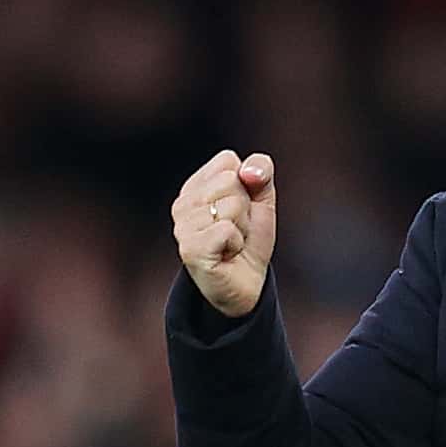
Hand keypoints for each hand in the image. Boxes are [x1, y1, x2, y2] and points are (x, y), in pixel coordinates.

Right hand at [173, 150, 276, 317]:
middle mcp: (183, 204)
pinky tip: (227, 255)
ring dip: (242, 228)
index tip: (241, 209)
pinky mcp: (190, 248)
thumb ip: (260, 172)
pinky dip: (237, 243)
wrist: (247, 285)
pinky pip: (227, 229)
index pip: (227, 161)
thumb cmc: (249, 242)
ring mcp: (183, 227)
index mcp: (196, 187)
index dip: (246, 185)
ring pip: (231, 205)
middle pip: (230, 181)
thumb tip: (247, 171)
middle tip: (237, 230)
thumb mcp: (262, 200)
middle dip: (245, 208)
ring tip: (232, 243)